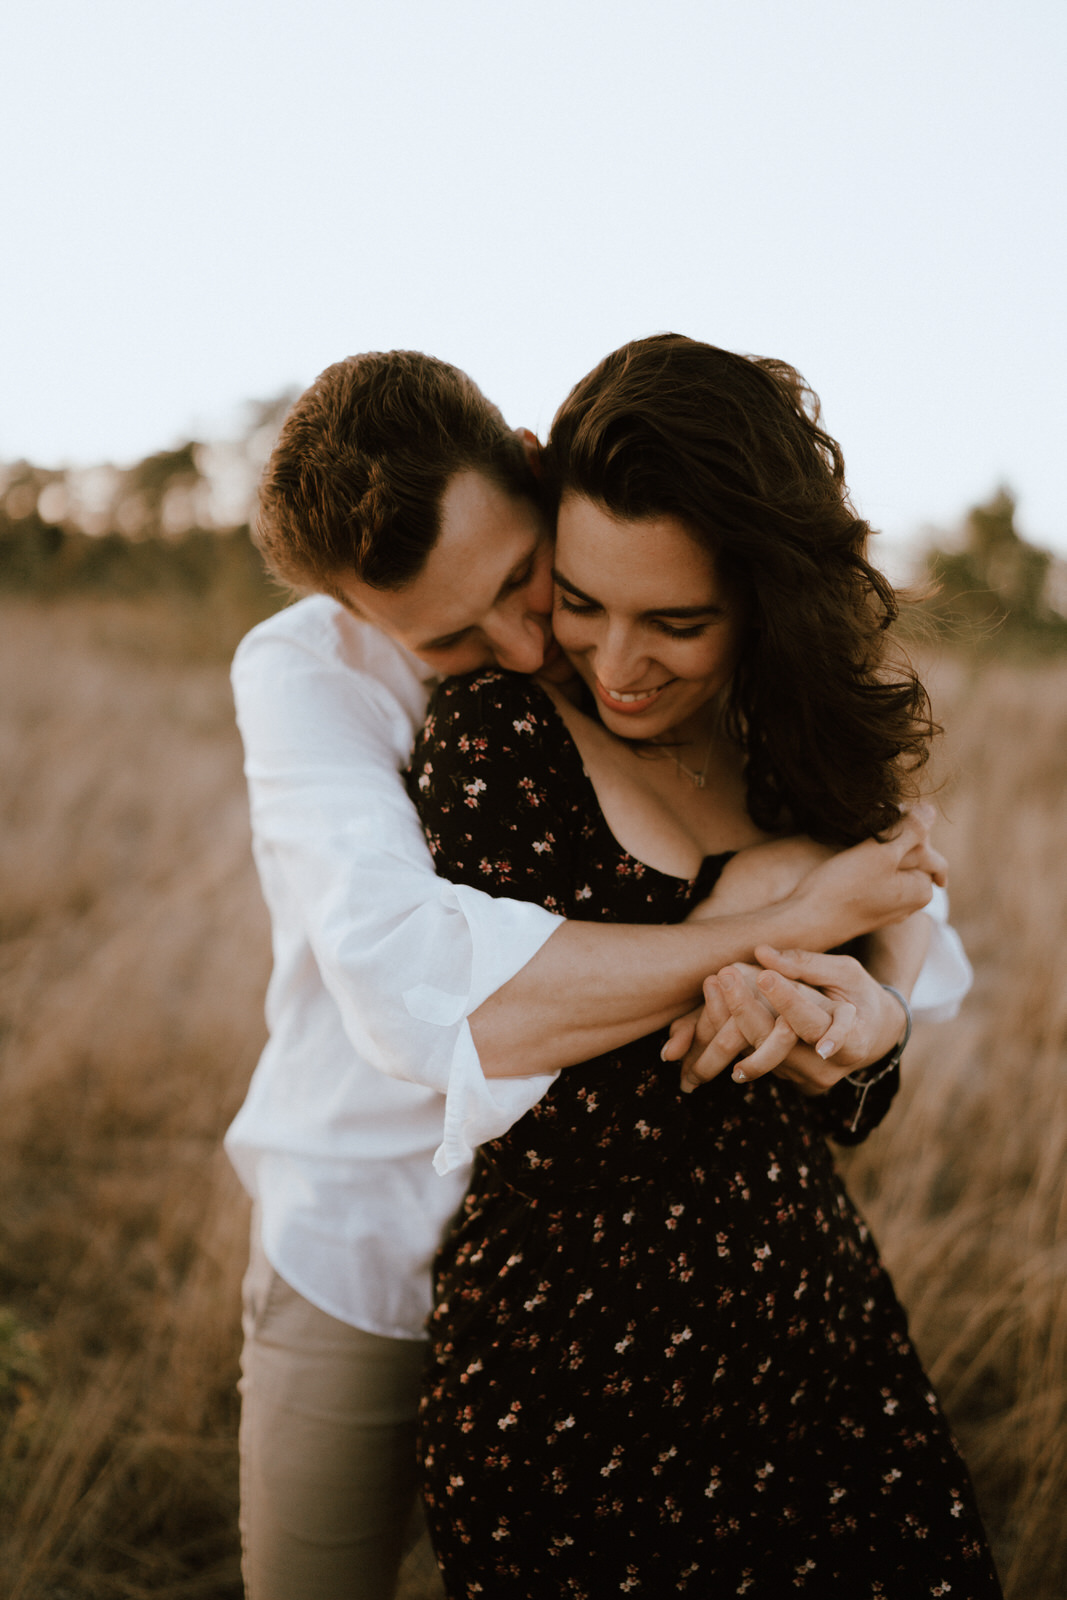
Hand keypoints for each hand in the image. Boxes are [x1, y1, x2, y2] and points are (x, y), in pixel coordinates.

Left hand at [670, 947, 910, 1094]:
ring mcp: (804, 1077)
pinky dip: (729, 1029)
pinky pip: (753, 1054)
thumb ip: (807, 964)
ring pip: (758, 1052)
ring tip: (712, 983)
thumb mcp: (845, 973)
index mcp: (855, 1041)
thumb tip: (762, 952)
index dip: (789, 1001)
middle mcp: (827, 1068)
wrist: (872, 1034)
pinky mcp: (786, 1076)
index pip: (815, 1024)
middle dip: (748, 1008)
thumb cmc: (860, 994)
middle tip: (725, 974)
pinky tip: (712, 1001)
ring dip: (730, 1019)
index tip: (764, 975)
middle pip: (778, 1042)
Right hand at [789, 805, 946, 948]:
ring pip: (890, 866)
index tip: (879, 816)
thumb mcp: (881, 852)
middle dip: (891, 838)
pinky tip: (846, 866)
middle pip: (909, 856)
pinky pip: (875, 880)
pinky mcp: (868, 910)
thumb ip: (911, 830)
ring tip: (853, 847)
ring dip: (876, 851)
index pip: (924, 843)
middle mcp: (910, 903)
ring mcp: (889, 908)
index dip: (901, 824)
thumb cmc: (844, 887)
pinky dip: (866, 868)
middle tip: (866, 829)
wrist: (807, 922)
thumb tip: (931, 810)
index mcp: (922, 890)